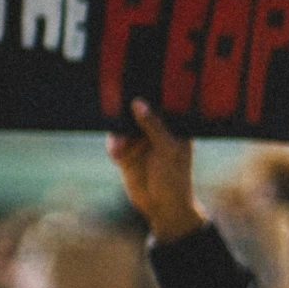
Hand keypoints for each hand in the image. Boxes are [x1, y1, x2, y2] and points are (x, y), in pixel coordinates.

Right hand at [109, 99, 205, 241]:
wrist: (162, 207)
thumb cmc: (174, 178)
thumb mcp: (167, 150)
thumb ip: (153, 126)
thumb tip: (138, 104)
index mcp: (173, 126)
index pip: (159, 104)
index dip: (148, 93)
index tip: (134, 80)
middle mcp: (155, 130)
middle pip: (136, 112)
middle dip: (125, 108)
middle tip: (115, 99)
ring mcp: (139, 142)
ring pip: (122, 127)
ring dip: (119, 133)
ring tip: (121, 146)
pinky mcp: (125, 154)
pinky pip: (114, 143)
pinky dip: (114, 147)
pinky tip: (117, 154)